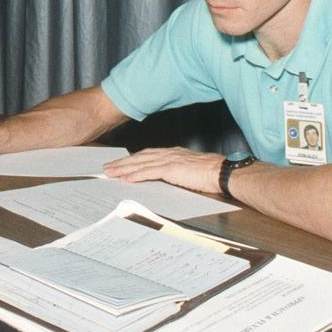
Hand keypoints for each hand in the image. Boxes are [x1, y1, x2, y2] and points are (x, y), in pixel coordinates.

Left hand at [103, 147, 225, 192]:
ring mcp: (169, 160)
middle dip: (122, 162)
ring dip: (123, 168)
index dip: (132, 159)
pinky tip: (126, 178)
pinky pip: (149, 172)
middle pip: (139, 157)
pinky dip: (135, 175)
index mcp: (173, 153)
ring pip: (140, 163)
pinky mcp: (171, 169)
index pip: (147, 155)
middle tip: (107, 167)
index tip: (120, 163)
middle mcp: (168, 154)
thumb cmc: (211, 173)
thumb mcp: (190, 170)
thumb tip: (166, 177)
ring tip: (110, 173)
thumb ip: (176, 171)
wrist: (223, 172)